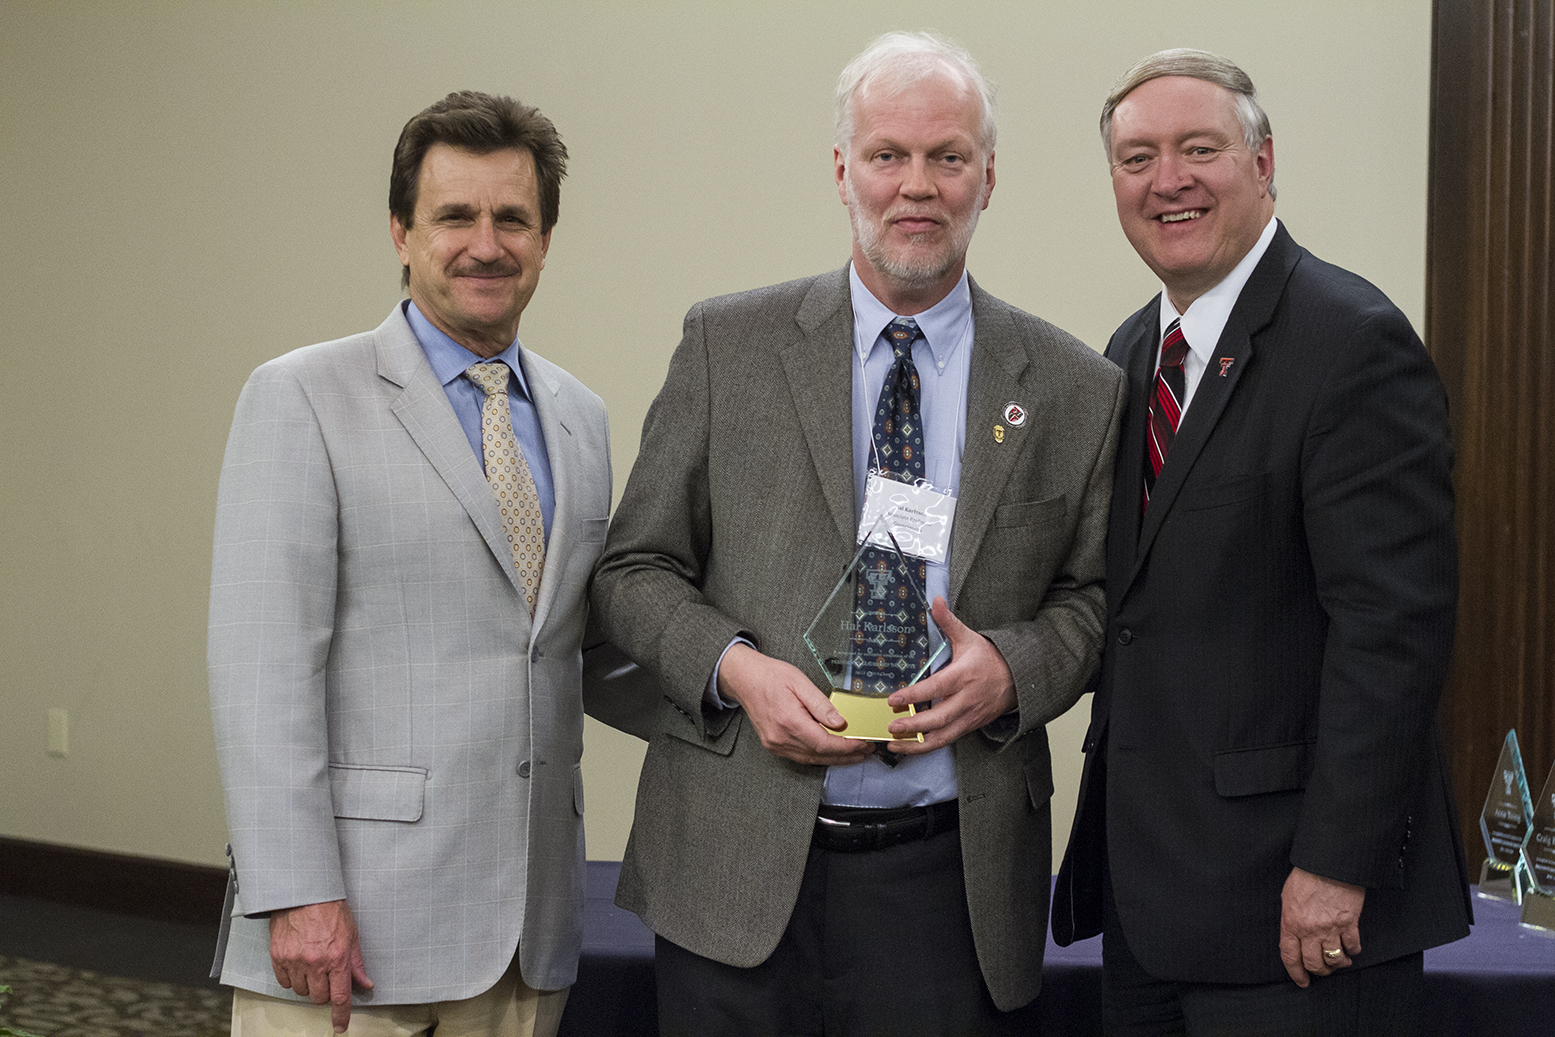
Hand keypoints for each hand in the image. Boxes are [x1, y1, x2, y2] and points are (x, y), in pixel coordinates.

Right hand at [269, 899, 373, 1032]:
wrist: (304, 892)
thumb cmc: (330, 909)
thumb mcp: (352, 935)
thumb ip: (356, 964)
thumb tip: (365, 984)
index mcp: (337, 958)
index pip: (340, 996)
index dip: (342, 1015)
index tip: (340, 1026)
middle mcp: (316, 963)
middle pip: (318, 998)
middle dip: (324, 992)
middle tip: (326, 975)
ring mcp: (295, 960)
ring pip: (301, 991)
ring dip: (308, 984)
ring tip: (312, 963)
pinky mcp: (278, 957)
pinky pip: (285, 981)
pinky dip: (292, 978)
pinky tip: (298, 962)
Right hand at [718, 643, 875, 765]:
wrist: (744, 679)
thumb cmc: (770, 676)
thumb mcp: (799, 682)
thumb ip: (821, 705)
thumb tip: (840, 723)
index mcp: (789, 721)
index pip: (824, 743)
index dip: (846, 747)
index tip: (863, 743)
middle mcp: (781, 738)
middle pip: (820, 755)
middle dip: (846, 756)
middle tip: (866, 751)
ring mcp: (775, 744)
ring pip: (811, 759)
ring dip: (835, 759)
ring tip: (855, 754)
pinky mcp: (773, 746)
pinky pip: (801, 757)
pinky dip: (819, 756)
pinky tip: (831, 753)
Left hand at [881, 598, 1016, 754]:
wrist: (1019, 678)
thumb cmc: (990, 658)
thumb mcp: (969, 637)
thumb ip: (949, 622)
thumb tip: (935, 600)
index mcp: (964, 676)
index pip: (937, 687)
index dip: (915, 696)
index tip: (894, 699)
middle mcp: (967, 699)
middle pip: (939, 717)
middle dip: (914, 725)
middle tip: (891, 726)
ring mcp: (969, 716)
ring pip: (943, 735)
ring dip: (917, 743)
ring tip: (895, 744)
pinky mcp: (970, 727)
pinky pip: (947, 740)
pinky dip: (927, 746)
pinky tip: (909, 747)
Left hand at [1279, 866, 1364, 986]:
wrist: (1329, 863)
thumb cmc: (1307, 876)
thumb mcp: (1288, 897)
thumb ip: (1290, 919)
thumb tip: (1294, 935)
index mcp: (1291, 923)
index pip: (1290, 956)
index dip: (1296, 973)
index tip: (1302, 981)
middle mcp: (1310, 929)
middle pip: (1314, 964)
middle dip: (1320, 971)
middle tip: (1323, 970)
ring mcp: (1330, 927)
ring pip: (1335, 959)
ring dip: (1338, 964)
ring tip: (1340, 961)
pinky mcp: (1349, 922)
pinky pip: (1352, 945)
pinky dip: (1353, 950)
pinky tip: (1352, 949)